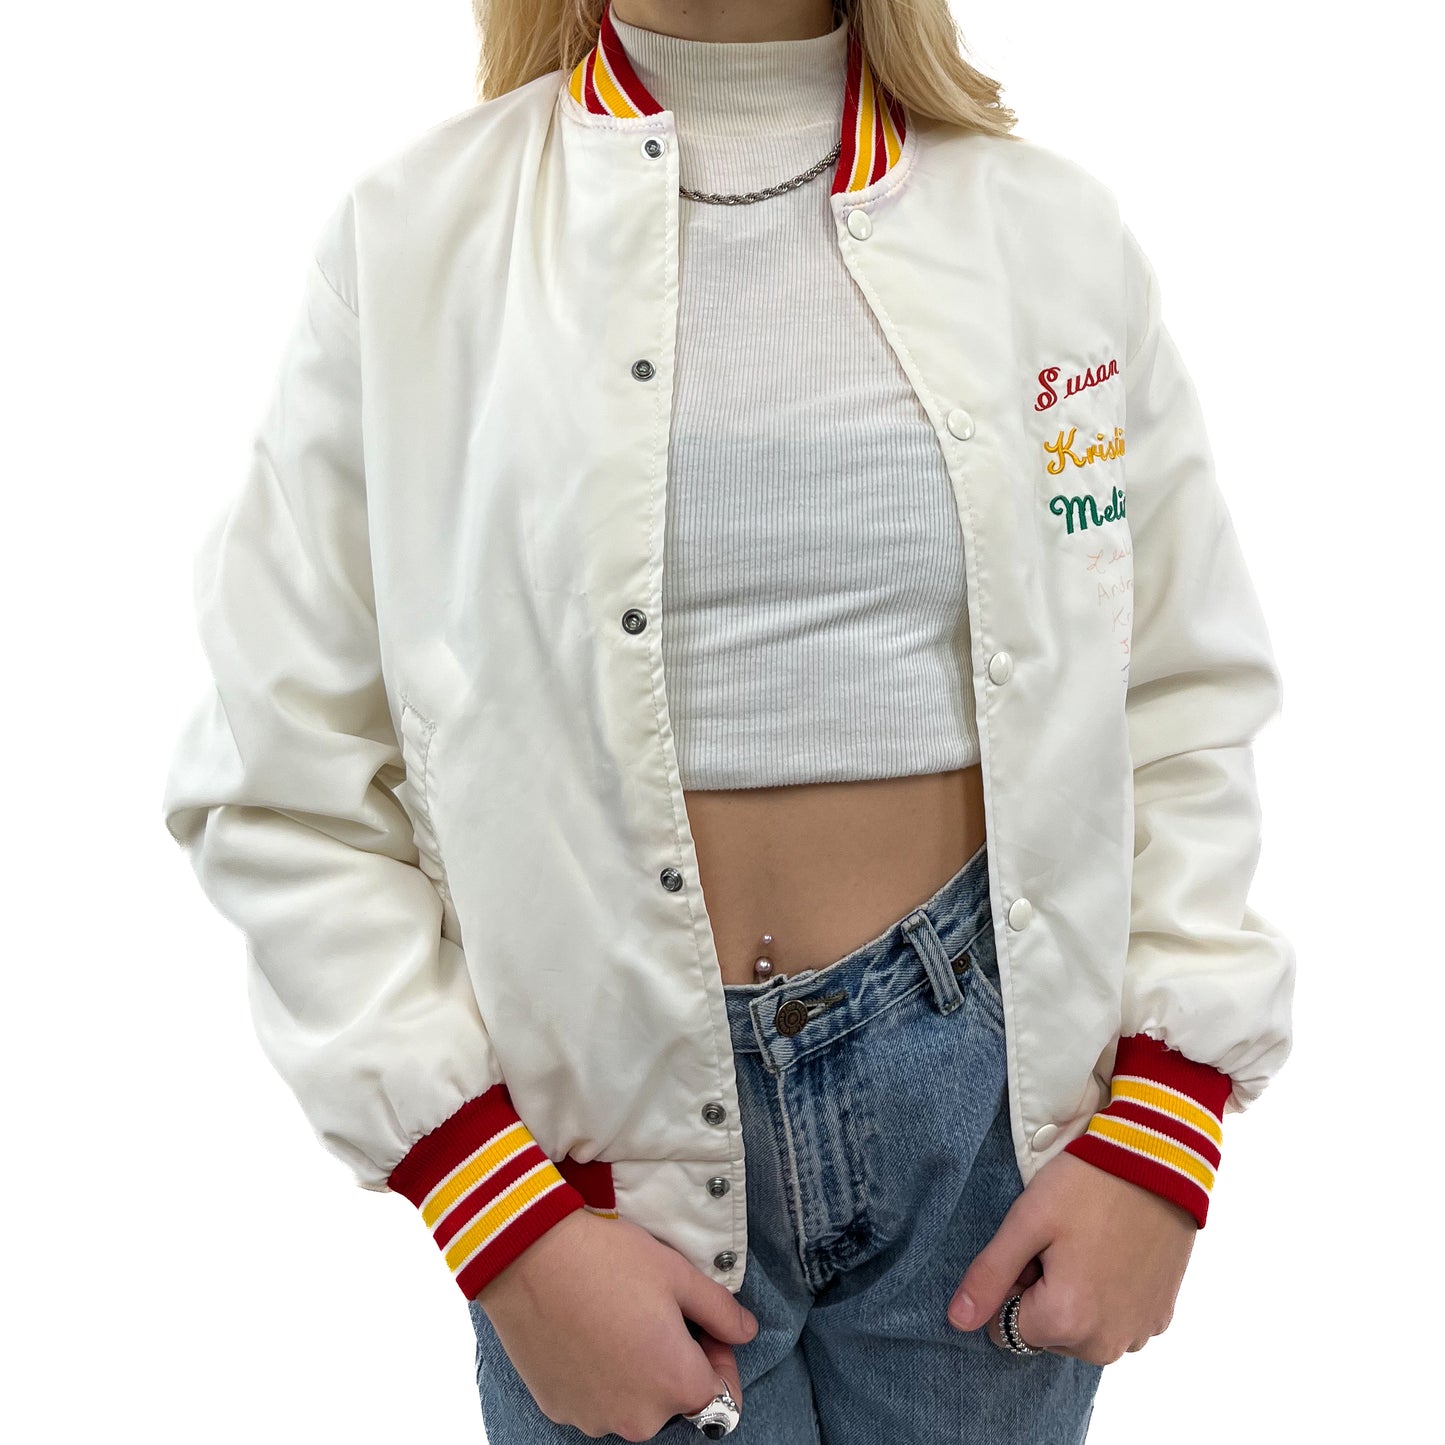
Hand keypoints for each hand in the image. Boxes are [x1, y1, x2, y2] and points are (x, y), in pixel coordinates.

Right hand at [473, 1210, 758, 1439]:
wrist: (528, 1255)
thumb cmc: (608, 1260)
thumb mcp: (678, 1274)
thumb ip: (721, 1311)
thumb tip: (745, 1331)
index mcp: (675, 1385)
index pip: (722, 1395)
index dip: (719, 1357)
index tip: (701, 1324)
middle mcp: (637, 1417)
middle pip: (674, 1400)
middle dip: (674, 1363)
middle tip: (656, 1312)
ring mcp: (594, 1418)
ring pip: (633, 1401)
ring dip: (636, 1370)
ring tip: (618, 1317)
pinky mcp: (559, 1408)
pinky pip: (595, 1399)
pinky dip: (599, 1374)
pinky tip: (587, 1330)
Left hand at [945, 1150, 1197, 1364]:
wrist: (1160, 1163)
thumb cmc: (1087, 1185)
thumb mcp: (1027, 1221)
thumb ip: (989, 1275)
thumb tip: (958, 1321)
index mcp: (1066, 1321)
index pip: (1006, 1328)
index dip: (1012, 1284)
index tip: (1034, 1249)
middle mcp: (1105, 1343)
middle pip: (1045, 1333)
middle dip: (1043, 1294)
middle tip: (1062, 1243)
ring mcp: (1138, 1334)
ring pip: (1080, 1331)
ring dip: (1075, 1298)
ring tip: (1090, 1245)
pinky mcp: (1159, 1319)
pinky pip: (1115, 1322)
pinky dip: (1107, 1296)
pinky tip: (1116, 1253)